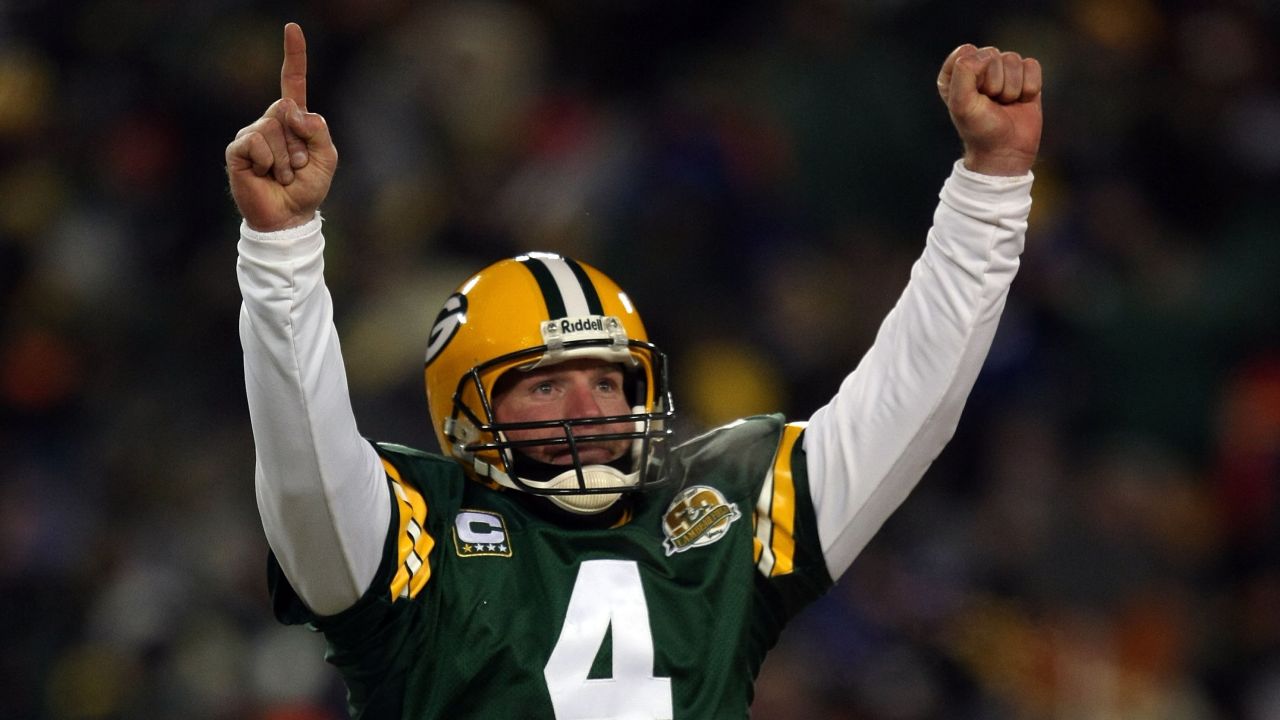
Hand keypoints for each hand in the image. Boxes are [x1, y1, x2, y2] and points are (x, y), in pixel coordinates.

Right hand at [225, 23, 337, 231]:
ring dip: (286, 158)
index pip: (292, 81)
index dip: (294, 55)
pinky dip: (269, 162)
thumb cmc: (308, 188)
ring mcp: (251, 134)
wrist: (289, 217)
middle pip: (285, 109)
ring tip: (282, 174)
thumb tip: (291, 110)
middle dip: (299, 142)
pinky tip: (265, 175)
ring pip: (272, 128)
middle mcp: (269, 121)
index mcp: (293, 120)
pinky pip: (256, 142)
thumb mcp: (327, 157)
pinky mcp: (237, 150)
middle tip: (297, 166)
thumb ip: (318, 129)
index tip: (293, 28)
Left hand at [937, 44, 1041, 175]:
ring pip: (1014, 59)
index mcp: (955, 72)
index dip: (974, 75)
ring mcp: (1003, 71)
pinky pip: (1032, 65)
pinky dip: (1029, 87)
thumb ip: (963, 73)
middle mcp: (978, 68)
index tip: (974, 97)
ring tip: (1005, 104)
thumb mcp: (961, 104)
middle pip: (992, 54)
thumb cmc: (980, 129)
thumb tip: (987, 54)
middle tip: (991, 104)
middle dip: (995, 83)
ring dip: (1012, 88)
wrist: (1006, 152)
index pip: (967, 52)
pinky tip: (1021, 101)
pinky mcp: (1025, 76)